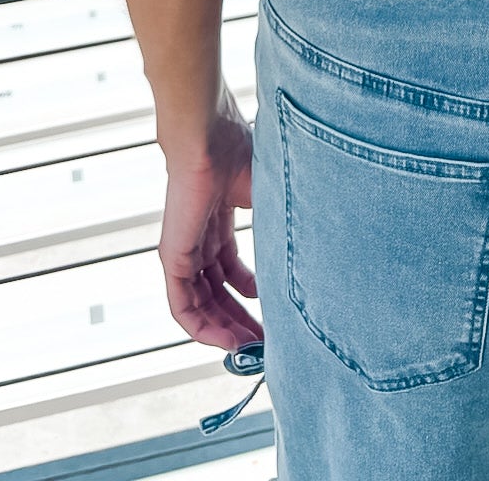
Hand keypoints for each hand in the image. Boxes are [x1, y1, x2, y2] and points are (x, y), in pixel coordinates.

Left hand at [158, 105, 261, 348]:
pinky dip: (203, 329)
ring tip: (252, 351)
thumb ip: (283, 229)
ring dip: (225, 330)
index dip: (251, 295)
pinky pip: (182, 306)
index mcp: (221, 220)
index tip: (273, 314)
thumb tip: (316, 256)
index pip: (230, 269)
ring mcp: (184, 249)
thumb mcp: (270, 199)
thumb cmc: (242, 152)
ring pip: (201, 304)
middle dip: (242, 319)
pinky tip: (227, 344)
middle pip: (217, 292)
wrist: (208, 137)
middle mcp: (200, 238)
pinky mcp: (172, 257)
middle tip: (266, 344)